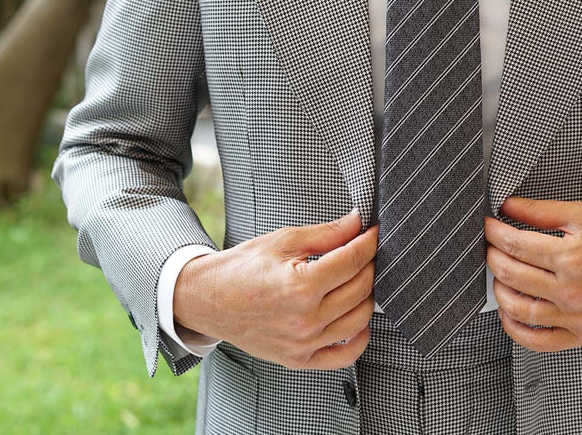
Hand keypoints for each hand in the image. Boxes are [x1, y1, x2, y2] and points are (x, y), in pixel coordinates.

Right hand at [173, 209, 378, 369]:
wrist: (207, 299)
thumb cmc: (242, 268)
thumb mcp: (283, 241)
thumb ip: (326, 233)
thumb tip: (357, 222)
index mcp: (300, 286)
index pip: (353, 261)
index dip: (369, 242)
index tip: (374, 233)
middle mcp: (305, 319)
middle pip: (360, 289)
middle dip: (369, 264)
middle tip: (365, 251)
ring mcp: (303, 344)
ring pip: (359, 319)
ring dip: (367, 295)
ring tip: (359, 278)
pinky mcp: (299, 359)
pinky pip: (345, 356)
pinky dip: (360, 338)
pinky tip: (358, 319)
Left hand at [484, 197, 581, 352]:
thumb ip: (542, 211)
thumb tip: (508, 206)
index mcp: (572, 257)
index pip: (516, 245)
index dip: (494, 233)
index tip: (488, 225)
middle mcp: (572, 290)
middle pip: (512, 275)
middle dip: (493, 256)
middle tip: (491, 246)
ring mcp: (576, 317)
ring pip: (519, 309)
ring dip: (499, 291)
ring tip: (498, 275)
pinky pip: (539, 342)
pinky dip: (516, 330)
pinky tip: (509, 312)